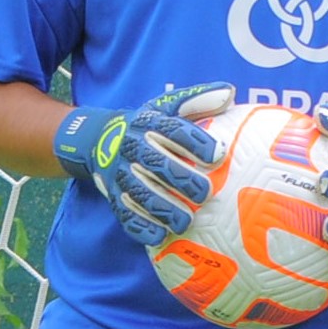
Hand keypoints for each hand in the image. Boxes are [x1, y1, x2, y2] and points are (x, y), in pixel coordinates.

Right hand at [52, 83, 230, 247]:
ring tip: (185, 221)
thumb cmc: (147, 127)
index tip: (218, 154)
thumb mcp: (167, 108)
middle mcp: (131, 146)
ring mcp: (119, 173)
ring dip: (162, 208)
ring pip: (139, 192)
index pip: (172, 130)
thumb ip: (198, 100)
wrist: (98, 139)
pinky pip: (124, 214)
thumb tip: (229, 92)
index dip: (195, 142)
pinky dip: (140, 227)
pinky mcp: (113, 196)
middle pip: (155, 162)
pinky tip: (159, 236)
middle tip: (205, 193)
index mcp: (147, 122)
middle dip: (180, 178)